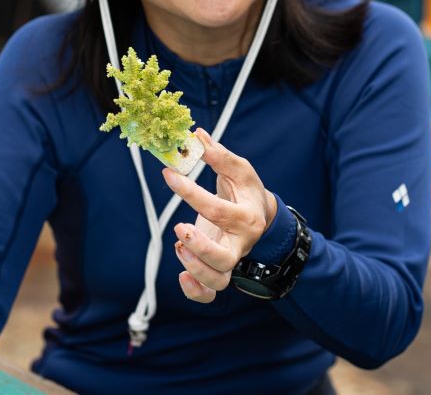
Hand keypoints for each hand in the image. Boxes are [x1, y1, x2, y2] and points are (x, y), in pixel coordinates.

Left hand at [162, 129, 276, 302]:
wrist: (261, 217)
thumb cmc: (246, 191)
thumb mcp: (239, 171)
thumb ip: (219, 156)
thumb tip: (197, 135)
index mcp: (247, 217)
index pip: (218, 209)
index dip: (190, 192)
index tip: (169, 174)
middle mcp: (240, 244)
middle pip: (224, 259)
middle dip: (200, 248)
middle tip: (181, 228)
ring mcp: (230, 260)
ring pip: (217, 280)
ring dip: (195, 268)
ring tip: (179, 245)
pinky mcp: (219, 271)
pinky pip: (209, 294)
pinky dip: (195, 291)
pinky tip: (181, 275)